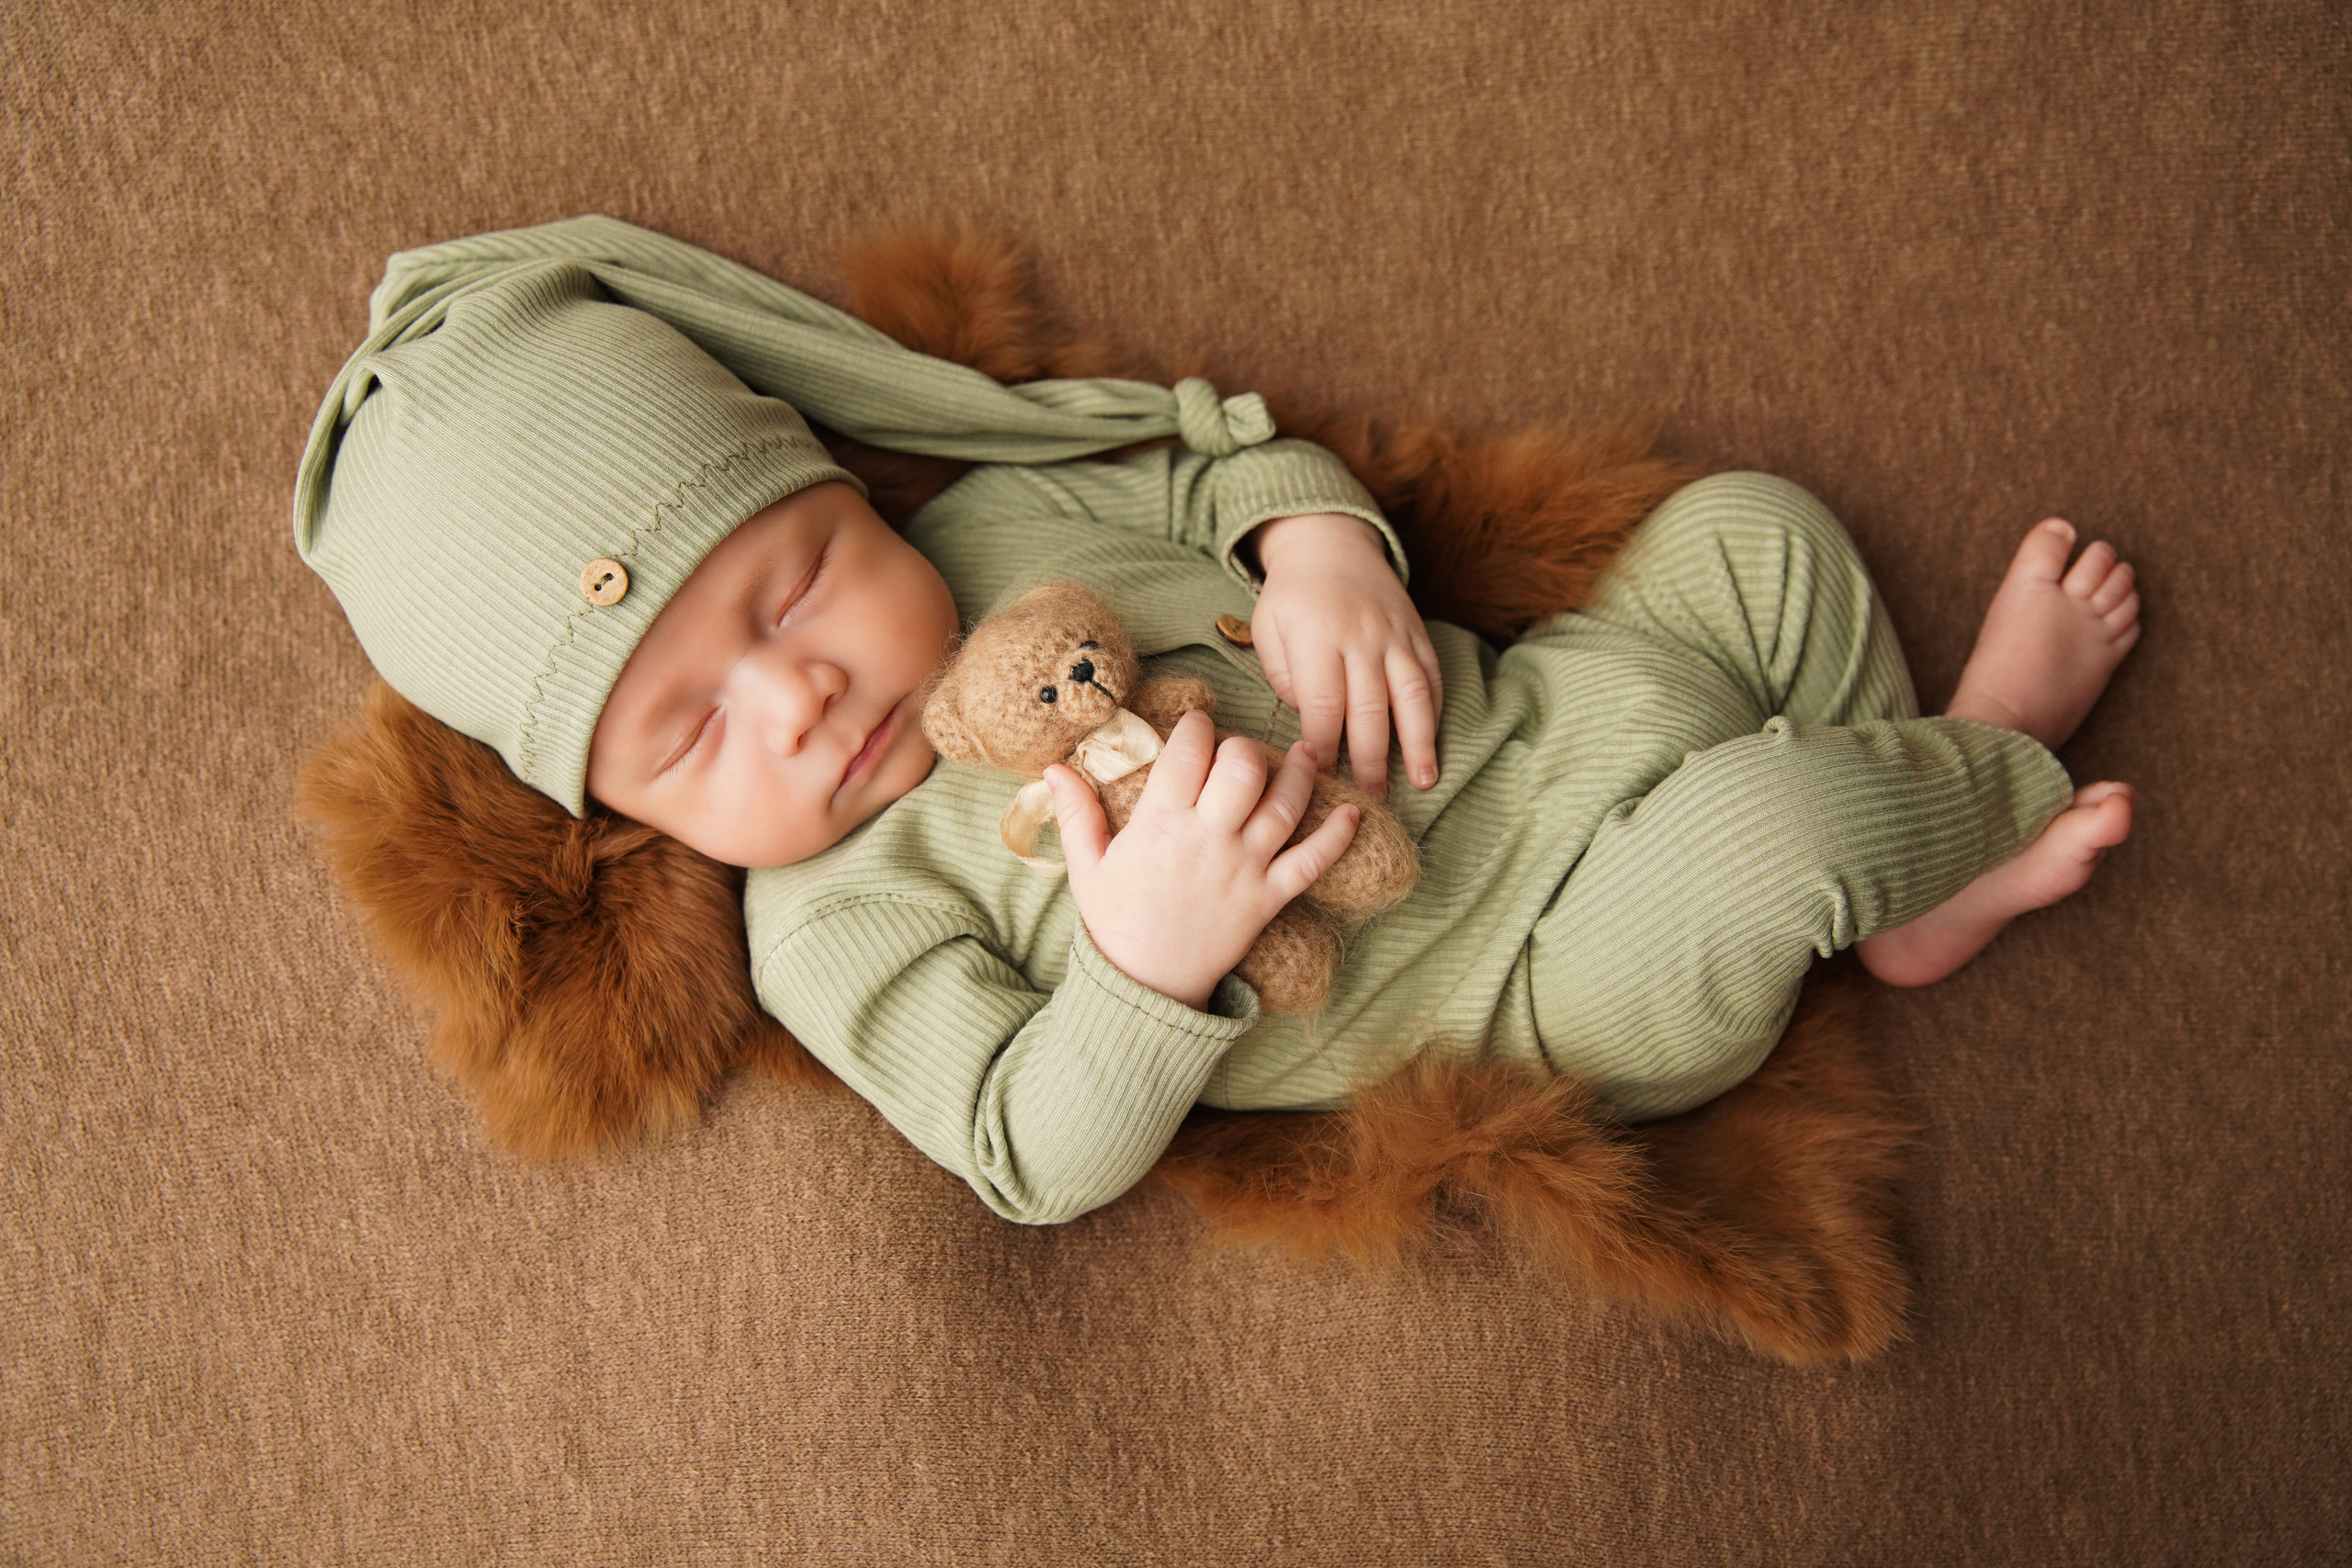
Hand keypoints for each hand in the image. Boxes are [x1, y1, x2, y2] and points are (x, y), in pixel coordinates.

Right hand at [1046, 712, 1359, 1009]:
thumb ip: (1076, 813)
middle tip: (1237, 753)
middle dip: (1243, 748)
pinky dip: (1337, 837)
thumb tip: (1054, 767)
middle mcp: (1208, 839)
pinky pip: (1312, 862)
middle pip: (1242, 769)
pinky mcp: (1269, 898)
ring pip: (1283, 806)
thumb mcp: (1087, 867)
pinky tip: (1353, 813)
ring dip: (1297, 775)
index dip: (1197, 727)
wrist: (1146, 987)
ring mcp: (1244, 868)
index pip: (1188, 753)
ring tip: (1302, 755)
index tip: (1197, 724)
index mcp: (1160, 825)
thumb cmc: (1115, 923)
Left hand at [1246, 513, 1443, 797]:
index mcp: (1317, 637)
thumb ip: (1287, 680)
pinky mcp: (1417, 632)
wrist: (1330, 542)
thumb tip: (1314, 727)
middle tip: (1372, 798)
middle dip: (1371, 760)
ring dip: (1419, 743)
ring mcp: (1395, 634)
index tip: (1323, 777)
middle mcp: (1361, 637)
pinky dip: (1435, 712)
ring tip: (1423, 782)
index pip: (1323, 705)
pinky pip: (1432, 676)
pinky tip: (1433, 744)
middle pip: (1370, 709)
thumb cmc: (1290, 598)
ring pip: (1412, 695)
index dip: (1324, 747)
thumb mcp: (1268, 630)